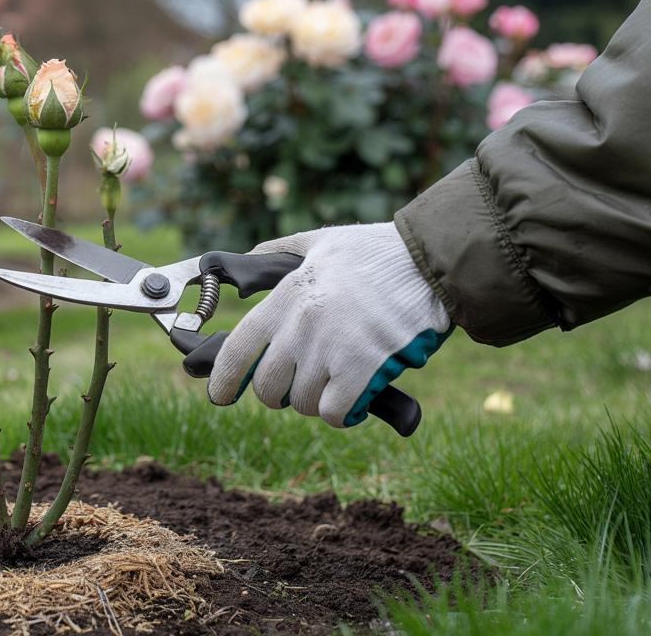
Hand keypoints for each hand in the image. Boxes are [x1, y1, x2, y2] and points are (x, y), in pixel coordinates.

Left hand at [206, 222, 451, 427]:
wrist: (433, 263)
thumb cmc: (379, 251)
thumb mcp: (321, 241)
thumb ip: (280, 251)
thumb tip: (250, 256)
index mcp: (287, 296)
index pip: (238, 349)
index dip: (224, 379)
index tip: (220, 394)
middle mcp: (302, 326)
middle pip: (268, 387)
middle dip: (279, 393)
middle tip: (298, 384)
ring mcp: (331, 351)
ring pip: (303, 404)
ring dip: (315, 401)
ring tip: (334, 382)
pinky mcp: (363, 372)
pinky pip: (335, 413)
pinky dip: (342, 413)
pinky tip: (354, 398)